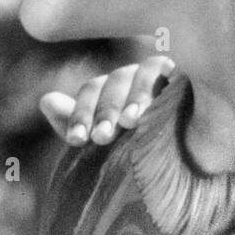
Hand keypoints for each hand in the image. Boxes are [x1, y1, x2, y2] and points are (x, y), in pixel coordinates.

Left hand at [40, 55, 174, 146]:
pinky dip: (159, 84)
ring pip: (140, 73)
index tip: (77, 140)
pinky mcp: (183, 76)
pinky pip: (167, 69)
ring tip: (130, 121)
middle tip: (102, 137)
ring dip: (134, 97)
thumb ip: (77, 123)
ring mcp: (159, 74)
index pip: (91, 93)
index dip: (81, 114)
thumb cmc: (141, 154)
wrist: (189, 164)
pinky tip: (157, 106)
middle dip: (104, 111)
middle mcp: (133, 78)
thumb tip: (45, 100)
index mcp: (110, 91)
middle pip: (112, 83)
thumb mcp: (107, 145)